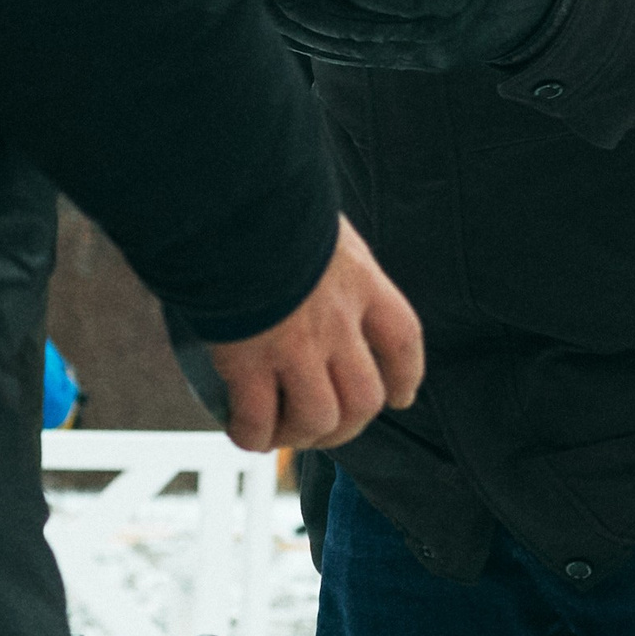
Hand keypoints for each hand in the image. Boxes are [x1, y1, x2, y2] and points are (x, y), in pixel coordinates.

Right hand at [210, 218, 423, 451]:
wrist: (230, 204)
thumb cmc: (268, 200)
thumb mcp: (316, 220)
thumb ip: (317, 247)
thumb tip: (294, 251)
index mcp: (360, 280)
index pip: (402, 339)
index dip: (404, 376)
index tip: (400, 396)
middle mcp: (337, 320)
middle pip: (365, 397)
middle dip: (348, 425)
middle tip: (323, 427)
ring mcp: (295, 345)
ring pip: (319, 418)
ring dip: (300, 435)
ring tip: (280, 432)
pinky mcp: (248, 360)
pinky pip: (257, 419)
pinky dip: (252, 435)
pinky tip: (244, 432)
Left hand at [267, 0, 570, 69]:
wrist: (528, 1)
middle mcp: (440, 33)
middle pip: (372, 28)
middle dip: (323, 8)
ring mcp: (418, 53)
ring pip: (355, 46)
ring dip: (310, 26)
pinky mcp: (399, 58)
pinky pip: (352, 53)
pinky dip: (316, 36)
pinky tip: (280, 14)